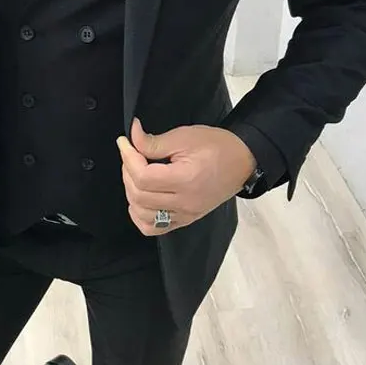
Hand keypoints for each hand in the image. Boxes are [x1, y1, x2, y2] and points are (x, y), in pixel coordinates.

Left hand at [117, 117, 256, 235]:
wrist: (241, 161)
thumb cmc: (216, 145)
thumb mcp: (185, 136)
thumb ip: (154, 142)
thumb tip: (131, 137)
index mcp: (186, 180)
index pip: (143, 177)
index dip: (128, 157)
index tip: (124, 141)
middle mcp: (185, 203)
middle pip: (139, 195)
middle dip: (127, 172)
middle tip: (130, 153)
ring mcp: (185, 215)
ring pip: (142, 214)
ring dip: (131, 192)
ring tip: (135, 172)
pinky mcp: (185, 220)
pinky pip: (154, 228)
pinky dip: (140, 215)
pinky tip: (140, 197)